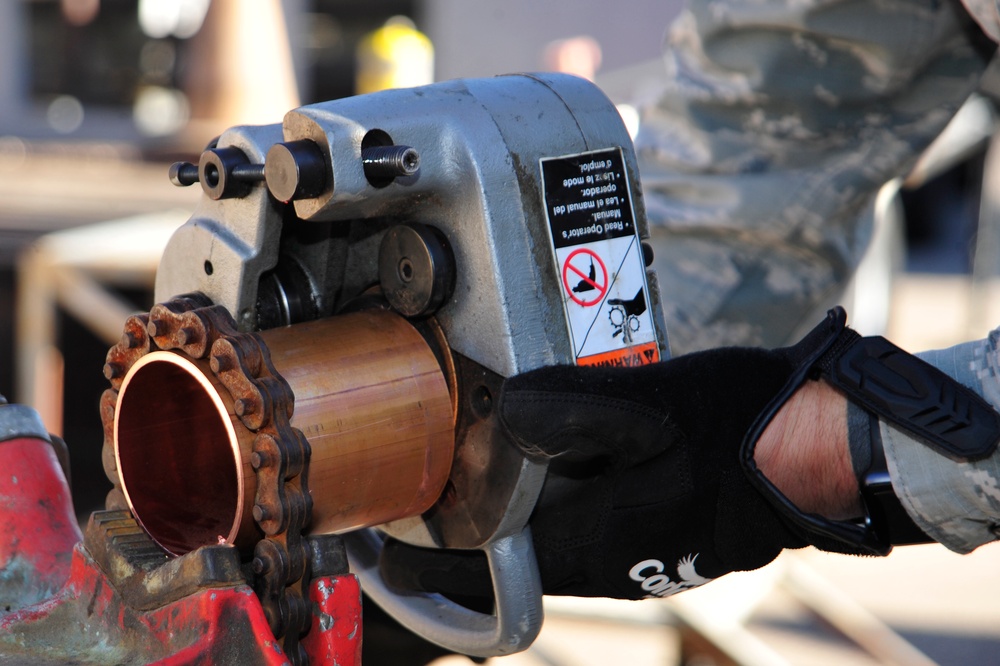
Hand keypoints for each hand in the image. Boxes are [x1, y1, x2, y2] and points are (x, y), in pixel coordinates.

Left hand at [384, 310, 856, 599]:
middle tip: (434, 473)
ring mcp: (643, 549)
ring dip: (519, 501)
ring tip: (495, 449)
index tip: (385, 546)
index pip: (486, 567)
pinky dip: (564, 490)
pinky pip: (594, 516)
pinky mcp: (667, 527)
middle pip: (515, 549)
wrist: (825, 447)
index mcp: (594, 539)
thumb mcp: (646, 404)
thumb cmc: (743, 428)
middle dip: (470, 519)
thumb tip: (501, 413)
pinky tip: (571, 445)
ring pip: (555, 531)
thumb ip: (565, 410)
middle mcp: (612, 559)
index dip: (429, 559)